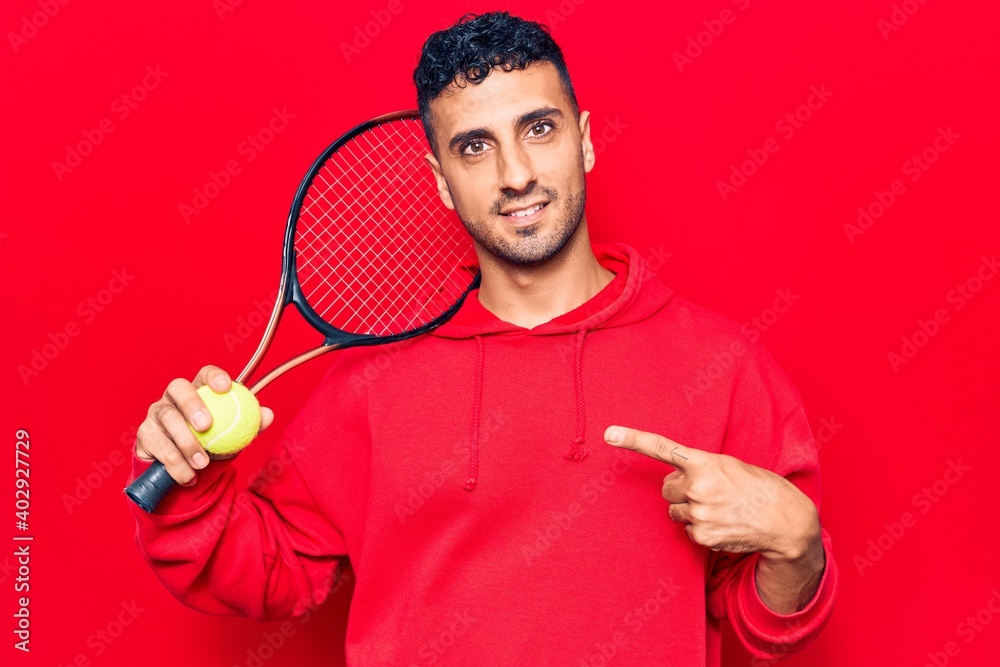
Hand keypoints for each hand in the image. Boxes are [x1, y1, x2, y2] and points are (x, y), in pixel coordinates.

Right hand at [134, 366, 273, 485]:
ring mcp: (156, 414)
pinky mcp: (145, 435)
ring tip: (201, 464)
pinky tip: (188, 476)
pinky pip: (159, 447)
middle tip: (206, 426)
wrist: (186, 471)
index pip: (204, 374)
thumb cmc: (212, 444)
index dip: (213, 376)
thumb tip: (268, 414)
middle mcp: (173, 397)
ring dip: (186, 443)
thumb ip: (250, 424)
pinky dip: (175, 464)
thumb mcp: (233, 435)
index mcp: (198, 390)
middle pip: (178, 388)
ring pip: (168, 420)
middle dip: (192, 404)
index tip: (226, 388)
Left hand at [604, 425, 819, 560]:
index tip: (609, 434)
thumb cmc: (757, 487)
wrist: (785, 520)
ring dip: (691, 509)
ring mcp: (698, 513)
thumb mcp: (729, 465)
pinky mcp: (701, 536)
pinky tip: (723, 523)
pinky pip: (688, 529)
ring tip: (720, 508)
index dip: (633, 439)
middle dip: (682, 490)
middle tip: (710, 491)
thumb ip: (698, 468)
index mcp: (704, 462)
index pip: (661, 448)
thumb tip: (672, 482)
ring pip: (676, 511)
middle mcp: (696, 487)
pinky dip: (701, 527)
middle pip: (667, 488)